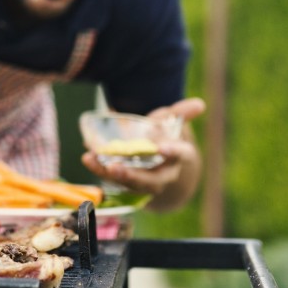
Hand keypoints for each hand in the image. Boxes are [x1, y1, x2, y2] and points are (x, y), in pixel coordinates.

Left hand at [81, 98, 204, 207]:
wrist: (161, 164)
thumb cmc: (166, 139)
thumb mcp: (173, 124)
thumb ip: (181, 113)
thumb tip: (199, 104)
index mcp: (178, 157)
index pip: (180, 155)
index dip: (172, 151)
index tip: (162, 147)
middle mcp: (163, 174)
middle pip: (151, 181)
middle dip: (133, 176)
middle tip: (116, 168)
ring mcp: (145, 181)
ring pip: (129, 183)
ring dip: (109, 173)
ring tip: (91, 160)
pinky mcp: (127, 182)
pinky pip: (114, 178)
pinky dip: (100, 168)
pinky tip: (87, 157)